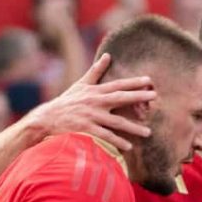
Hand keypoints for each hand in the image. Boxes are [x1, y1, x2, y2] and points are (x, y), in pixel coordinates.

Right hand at [21, 53, 154, 151]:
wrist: (47, 118)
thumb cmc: (66, 102)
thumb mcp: (81, 84)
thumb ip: (96, 71)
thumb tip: (107, 55)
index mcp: (95, 91)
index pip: (117, 84)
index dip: (133, 82)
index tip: (149, 81)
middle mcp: (95, 102)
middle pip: (120, 98)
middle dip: (138, 97)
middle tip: (154, 96)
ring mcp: (91, 116)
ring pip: (116, 121)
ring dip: (133, 127)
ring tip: (148, 132)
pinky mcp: (86, 129)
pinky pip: (104, 136)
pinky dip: (116, 141)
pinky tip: (128, 146)